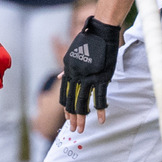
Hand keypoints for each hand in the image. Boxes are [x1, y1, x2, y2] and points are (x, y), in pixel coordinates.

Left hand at [59, 16, 119, 132]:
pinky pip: (100, 97)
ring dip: (83, 118)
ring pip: (83, 102)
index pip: (64, 94)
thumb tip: (60, 76)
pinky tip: (101, 119)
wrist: (100, 31)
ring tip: (83, 129)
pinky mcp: (102, 77)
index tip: (68, 118)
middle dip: (72, 118)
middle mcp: (76, 75)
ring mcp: (89, 77)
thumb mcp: (72, 53)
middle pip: (72, 101)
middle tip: (74, 130)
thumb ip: (67, 67)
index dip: (66, 108)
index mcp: (68, 70)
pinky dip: (100, 110)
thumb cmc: (88, 40)